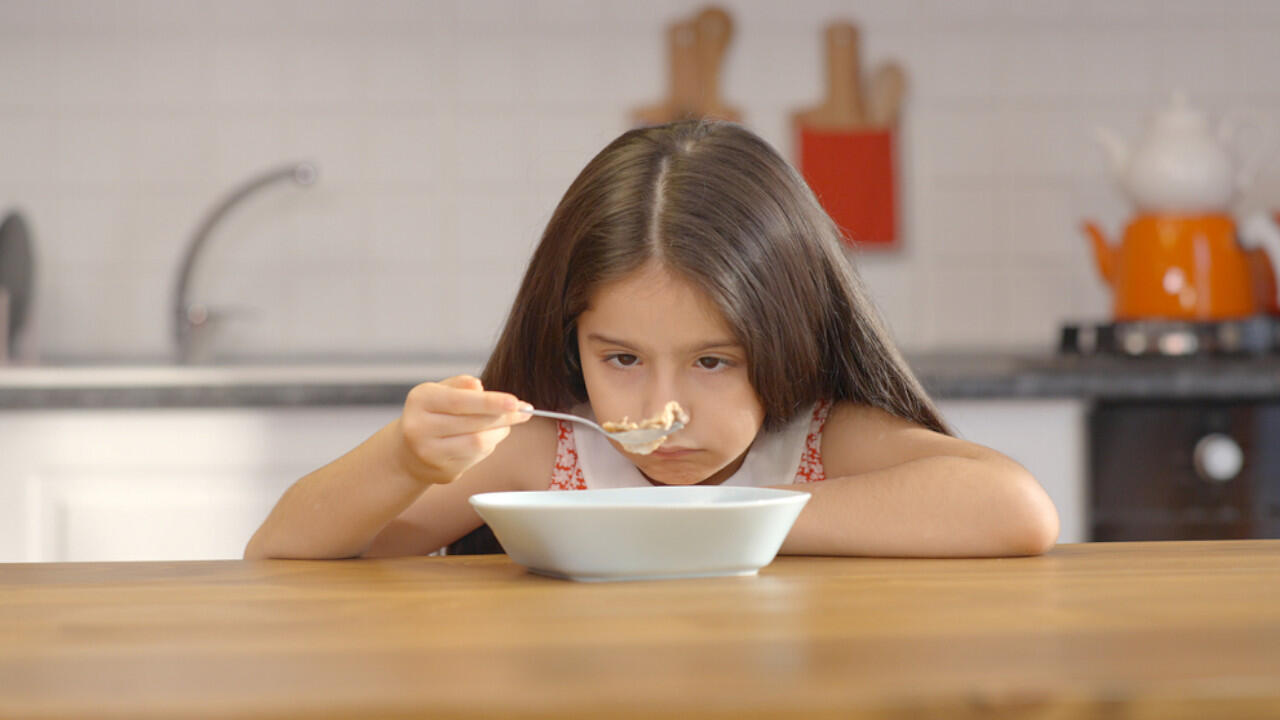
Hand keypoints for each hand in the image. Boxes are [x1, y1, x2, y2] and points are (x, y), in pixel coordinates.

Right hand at [396, 375, 529, 484]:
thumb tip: (480, 387)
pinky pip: (477, 457)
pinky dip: (490, 445)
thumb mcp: (440, 391)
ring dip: (500, 432)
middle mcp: (419, 428)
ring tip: (506, 423)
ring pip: (479, 443)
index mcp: (420, 401)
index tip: (516, 402)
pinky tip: (489, 437)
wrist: (408, 452)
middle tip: (525, 410)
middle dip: (505, 417)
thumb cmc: (431, 413)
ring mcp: (430, 454)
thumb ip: (461, 385)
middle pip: (474, 424)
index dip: (490, 402)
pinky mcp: (443, 472)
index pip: (459, 401)